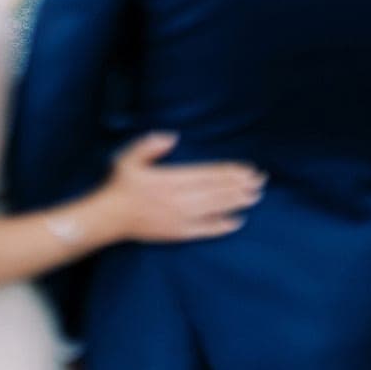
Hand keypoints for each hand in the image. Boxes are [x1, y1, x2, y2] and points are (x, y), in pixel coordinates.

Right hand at [87, 132, 264, 243]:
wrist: (110, 218)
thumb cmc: (120, 185)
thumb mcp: (129, 158)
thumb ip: (149, 146)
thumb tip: (171, 136)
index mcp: (169, 180)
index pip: (207, 174)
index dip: (229, 172)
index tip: (247, 169)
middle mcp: (178, 199)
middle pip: (216, 191)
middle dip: (240, 185)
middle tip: (260, 181)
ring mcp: (179, 218)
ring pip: (215, 208)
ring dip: (236, 202)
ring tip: (255, 196)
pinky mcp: (178, 233)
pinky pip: (205, 230)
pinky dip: (222, 226)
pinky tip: (238, 221)